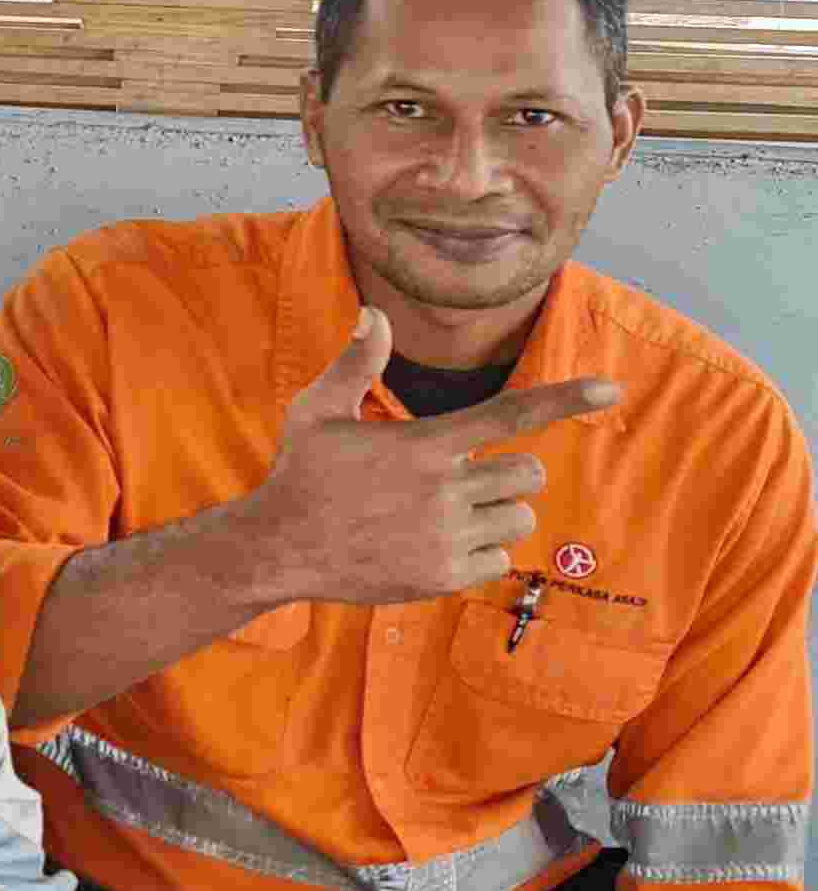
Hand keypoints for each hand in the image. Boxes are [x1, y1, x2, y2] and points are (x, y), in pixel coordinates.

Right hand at [229, 308, 619, 608]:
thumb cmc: (301, 473)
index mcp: (423, 444)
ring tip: (451, 512)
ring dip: (498, 511)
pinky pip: (499, 559)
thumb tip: (376, 315)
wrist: (279, 547)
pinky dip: (480, 552)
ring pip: (520, 517)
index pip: (509, 414)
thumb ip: (357, 363)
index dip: (564, 399)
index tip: (611, 388)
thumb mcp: (318, 410)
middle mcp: (443, 490)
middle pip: (528, 473)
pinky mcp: (444, 575)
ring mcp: (446, 535)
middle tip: (465, 477)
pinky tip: (437, 544)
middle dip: (509, 472)